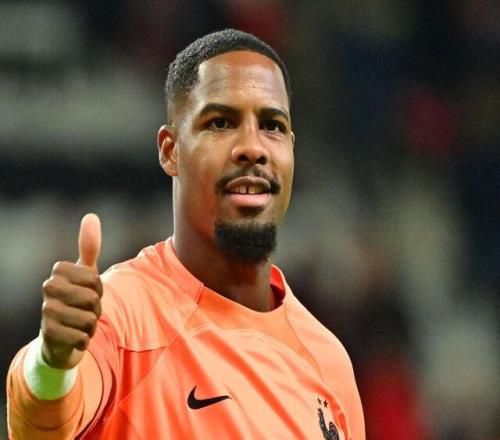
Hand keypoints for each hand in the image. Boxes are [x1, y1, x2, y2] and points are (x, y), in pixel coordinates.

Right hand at [40, 213, 102, 368]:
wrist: (59, 336)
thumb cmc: (75, 299)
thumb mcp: (85, 273)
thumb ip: (89, 247)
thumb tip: (91, 216)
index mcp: (59, 270)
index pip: (96, 279)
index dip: (98, 289)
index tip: (87, 291)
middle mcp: (48, 288)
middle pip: (93, 298)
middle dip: (96, 308)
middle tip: (84, 309)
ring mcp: (46, 311)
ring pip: (90, 318)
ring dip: (90, 325)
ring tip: (79, 323)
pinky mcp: (47, 333)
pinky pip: (82, 337)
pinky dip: (83, 339)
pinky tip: (73, 337)